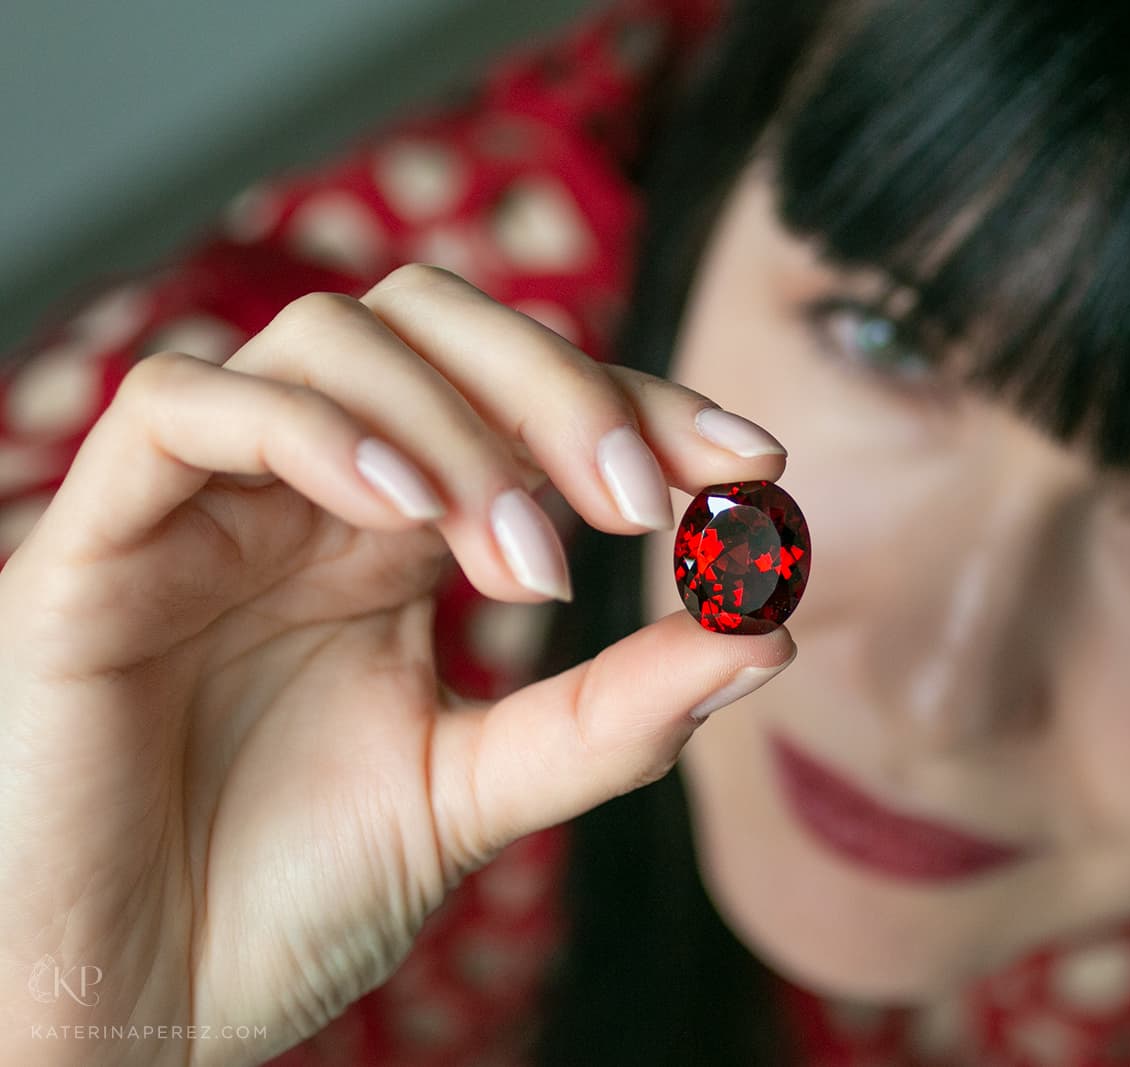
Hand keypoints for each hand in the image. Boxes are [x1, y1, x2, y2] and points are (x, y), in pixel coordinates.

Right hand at [0, 264, 793, 1066]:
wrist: (134, 1012)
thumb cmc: (287, 899)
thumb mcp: (478, 794)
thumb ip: (609, 716)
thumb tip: (767, 635)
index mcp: (395, 535)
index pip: (526, 405)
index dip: (642, 406)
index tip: (754, 463)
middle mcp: (307, 495)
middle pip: (438, 327)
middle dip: (561, 389)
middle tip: (644, 500)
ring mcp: (205, 507)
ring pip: (329, 341)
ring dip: (454, 426)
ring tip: (525, 564)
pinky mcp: (97, 541)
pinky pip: (186, 410)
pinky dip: (313, 433)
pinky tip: (403, 515)